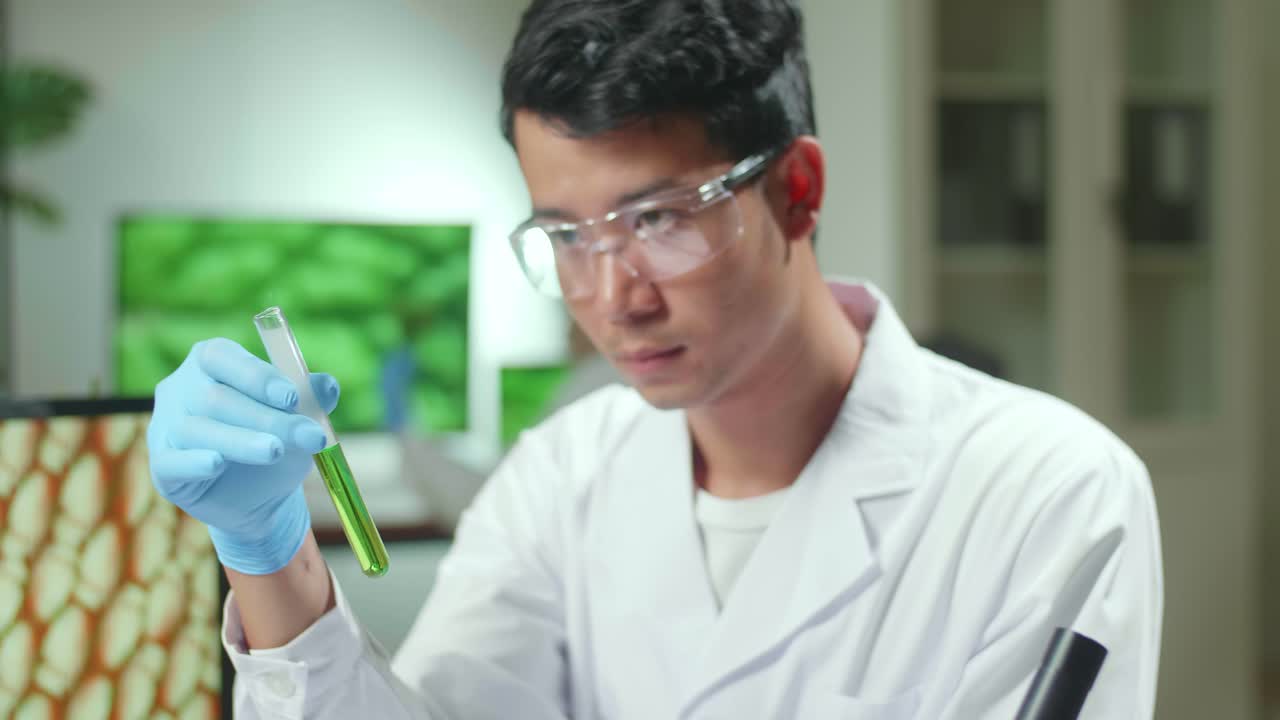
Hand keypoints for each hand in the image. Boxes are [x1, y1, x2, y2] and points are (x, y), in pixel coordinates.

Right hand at [147, 338, 340, 573]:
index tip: (292, 397)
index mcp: (211, 362)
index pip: (223, 357)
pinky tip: (215, 463)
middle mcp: (180, 388)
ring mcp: (165, 427)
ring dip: (240, 440)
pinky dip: (194, 462)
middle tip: (306, 436)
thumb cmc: (276, 441)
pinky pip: (172, 461)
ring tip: (275, 451)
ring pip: (197, 430)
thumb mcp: (299, 420)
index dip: (257, 375)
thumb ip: (313, 399)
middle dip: (266, 418)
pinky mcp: (162, 466)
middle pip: (215, 397)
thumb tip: (327, 385)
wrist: (258, 497)